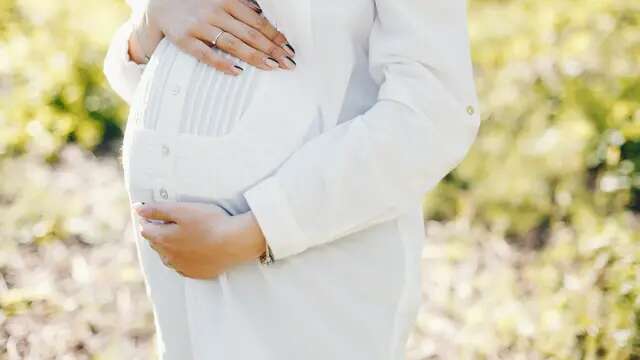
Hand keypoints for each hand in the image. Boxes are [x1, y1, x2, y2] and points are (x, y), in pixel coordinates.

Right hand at [130, 0, 295, 74]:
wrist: (159, 4)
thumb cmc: (197, 4)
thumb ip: (241, 6)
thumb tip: (264, 17)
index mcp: (227, 0)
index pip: (257, 20)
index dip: (275, 35)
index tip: (289, 48)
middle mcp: (214, 11)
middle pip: (249, 33)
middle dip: (271, 49)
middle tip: (287, 62)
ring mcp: (199, 25)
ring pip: (232, 43)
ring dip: (254, 56)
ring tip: (271, 67)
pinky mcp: (184, 39)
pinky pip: (205, 54)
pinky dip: (221, 63)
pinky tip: (237, 72)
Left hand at [132, 201, 266, 278]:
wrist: (234, 243)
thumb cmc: (209, 223)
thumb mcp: (181, 210)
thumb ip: (157, 210)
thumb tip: (137, 209)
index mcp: (162, 240)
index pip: (146, 230)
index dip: (150, 220)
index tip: (158, 213)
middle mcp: (168, 257)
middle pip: (156, 244)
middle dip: (159, 233)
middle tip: (173, 222)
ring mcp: (182, 267)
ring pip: (168, 257)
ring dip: (171, 247)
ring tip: (184, 236)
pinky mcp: (197, 273)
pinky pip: (183, 267)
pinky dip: (184, 259)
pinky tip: (193, 251)